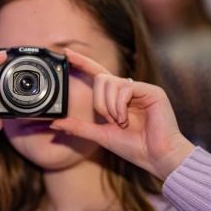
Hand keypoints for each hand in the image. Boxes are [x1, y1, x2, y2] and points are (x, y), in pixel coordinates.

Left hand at [51, 49, 194, 180]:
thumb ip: (78, 127)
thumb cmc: (134, 148)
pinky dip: (120, 106)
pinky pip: (125, 88)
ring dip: (109, 107)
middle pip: (101, 79)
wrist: (156, 157)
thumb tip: (54, 123)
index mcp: (118, 99)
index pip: (98, 73)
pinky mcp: (152, 91)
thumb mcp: (100, 135)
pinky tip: (126, 119)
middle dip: (99, 103)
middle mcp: (129, 91)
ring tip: (121, 122)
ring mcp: (141, 90)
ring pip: (110, 82)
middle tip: (110, 121)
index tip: (66, 52)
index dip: (82, 62)